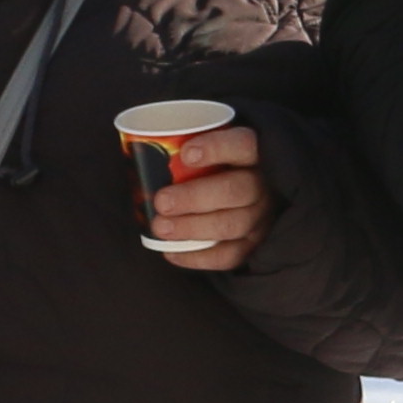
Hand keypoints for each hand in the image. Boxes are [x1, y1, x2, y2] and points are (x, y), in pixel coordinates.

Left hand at [141, 124, 271, 275]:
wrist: (247, 190)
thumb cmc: (217, 162)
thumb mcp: (211, 144)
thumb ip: (187, 144)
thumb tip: (138, 147)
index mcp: (255, 152)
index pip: (243, 144)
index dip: (217, 148)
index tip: (185, 154)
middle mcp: (264, 184)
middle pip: (237, 190)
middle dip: (195, 198)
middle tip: (161, 201)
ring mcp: (262, 216)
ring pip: (233, 224)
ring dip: (193, 228)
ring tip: (161, 228)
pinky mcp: (255, 243)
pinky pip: (230, 256)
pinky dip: (198, 257)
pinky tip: (171, 252)